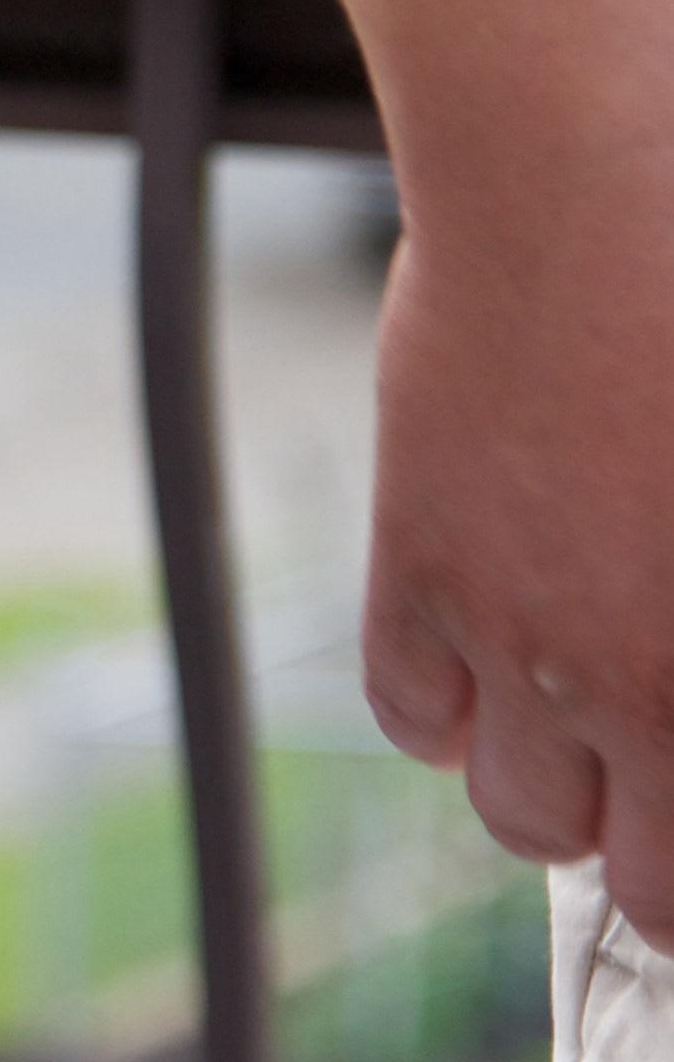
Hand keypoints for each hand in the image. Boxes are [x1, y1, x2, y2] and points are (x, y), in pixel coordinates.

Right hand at [365, 227, 673, 940]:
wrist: (606, 177)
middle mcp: (635, 681)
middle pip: (648, 883)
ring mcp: (520, 639)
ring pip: (525, 820)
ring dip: (570, 798)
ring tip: (606, 727)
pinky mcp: (424, 574)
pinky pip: (412, 717)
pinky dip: (455, 721)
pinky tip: (504, 667)